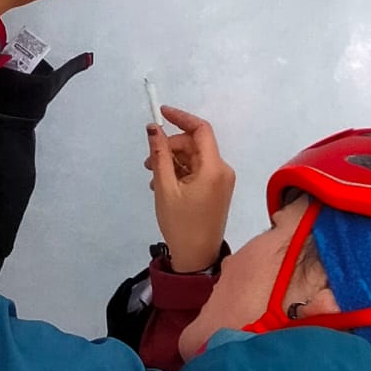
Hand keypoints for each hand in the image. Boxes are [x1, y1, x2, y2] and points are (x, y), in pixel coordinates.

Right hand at [144, 107, 234, 272]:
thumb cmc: (180, 224)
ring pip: (194, 158)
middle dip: (170, 147)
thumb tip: (154, 129)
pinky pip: (197, 171)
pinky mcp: (217, 189)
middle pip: (194, 145)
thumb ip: (159, 155)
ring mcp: (221, 180)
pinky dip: (180, 172)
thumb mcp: (164, 188)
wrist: (197, 257)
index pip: (201, 130)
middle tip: (148, 162)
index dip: (181, 118)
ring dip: (173, 162)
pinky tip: (164, 186)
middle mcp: (222, 170)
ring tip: (153, 179)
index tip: (161, 113)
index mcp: (214, 168)